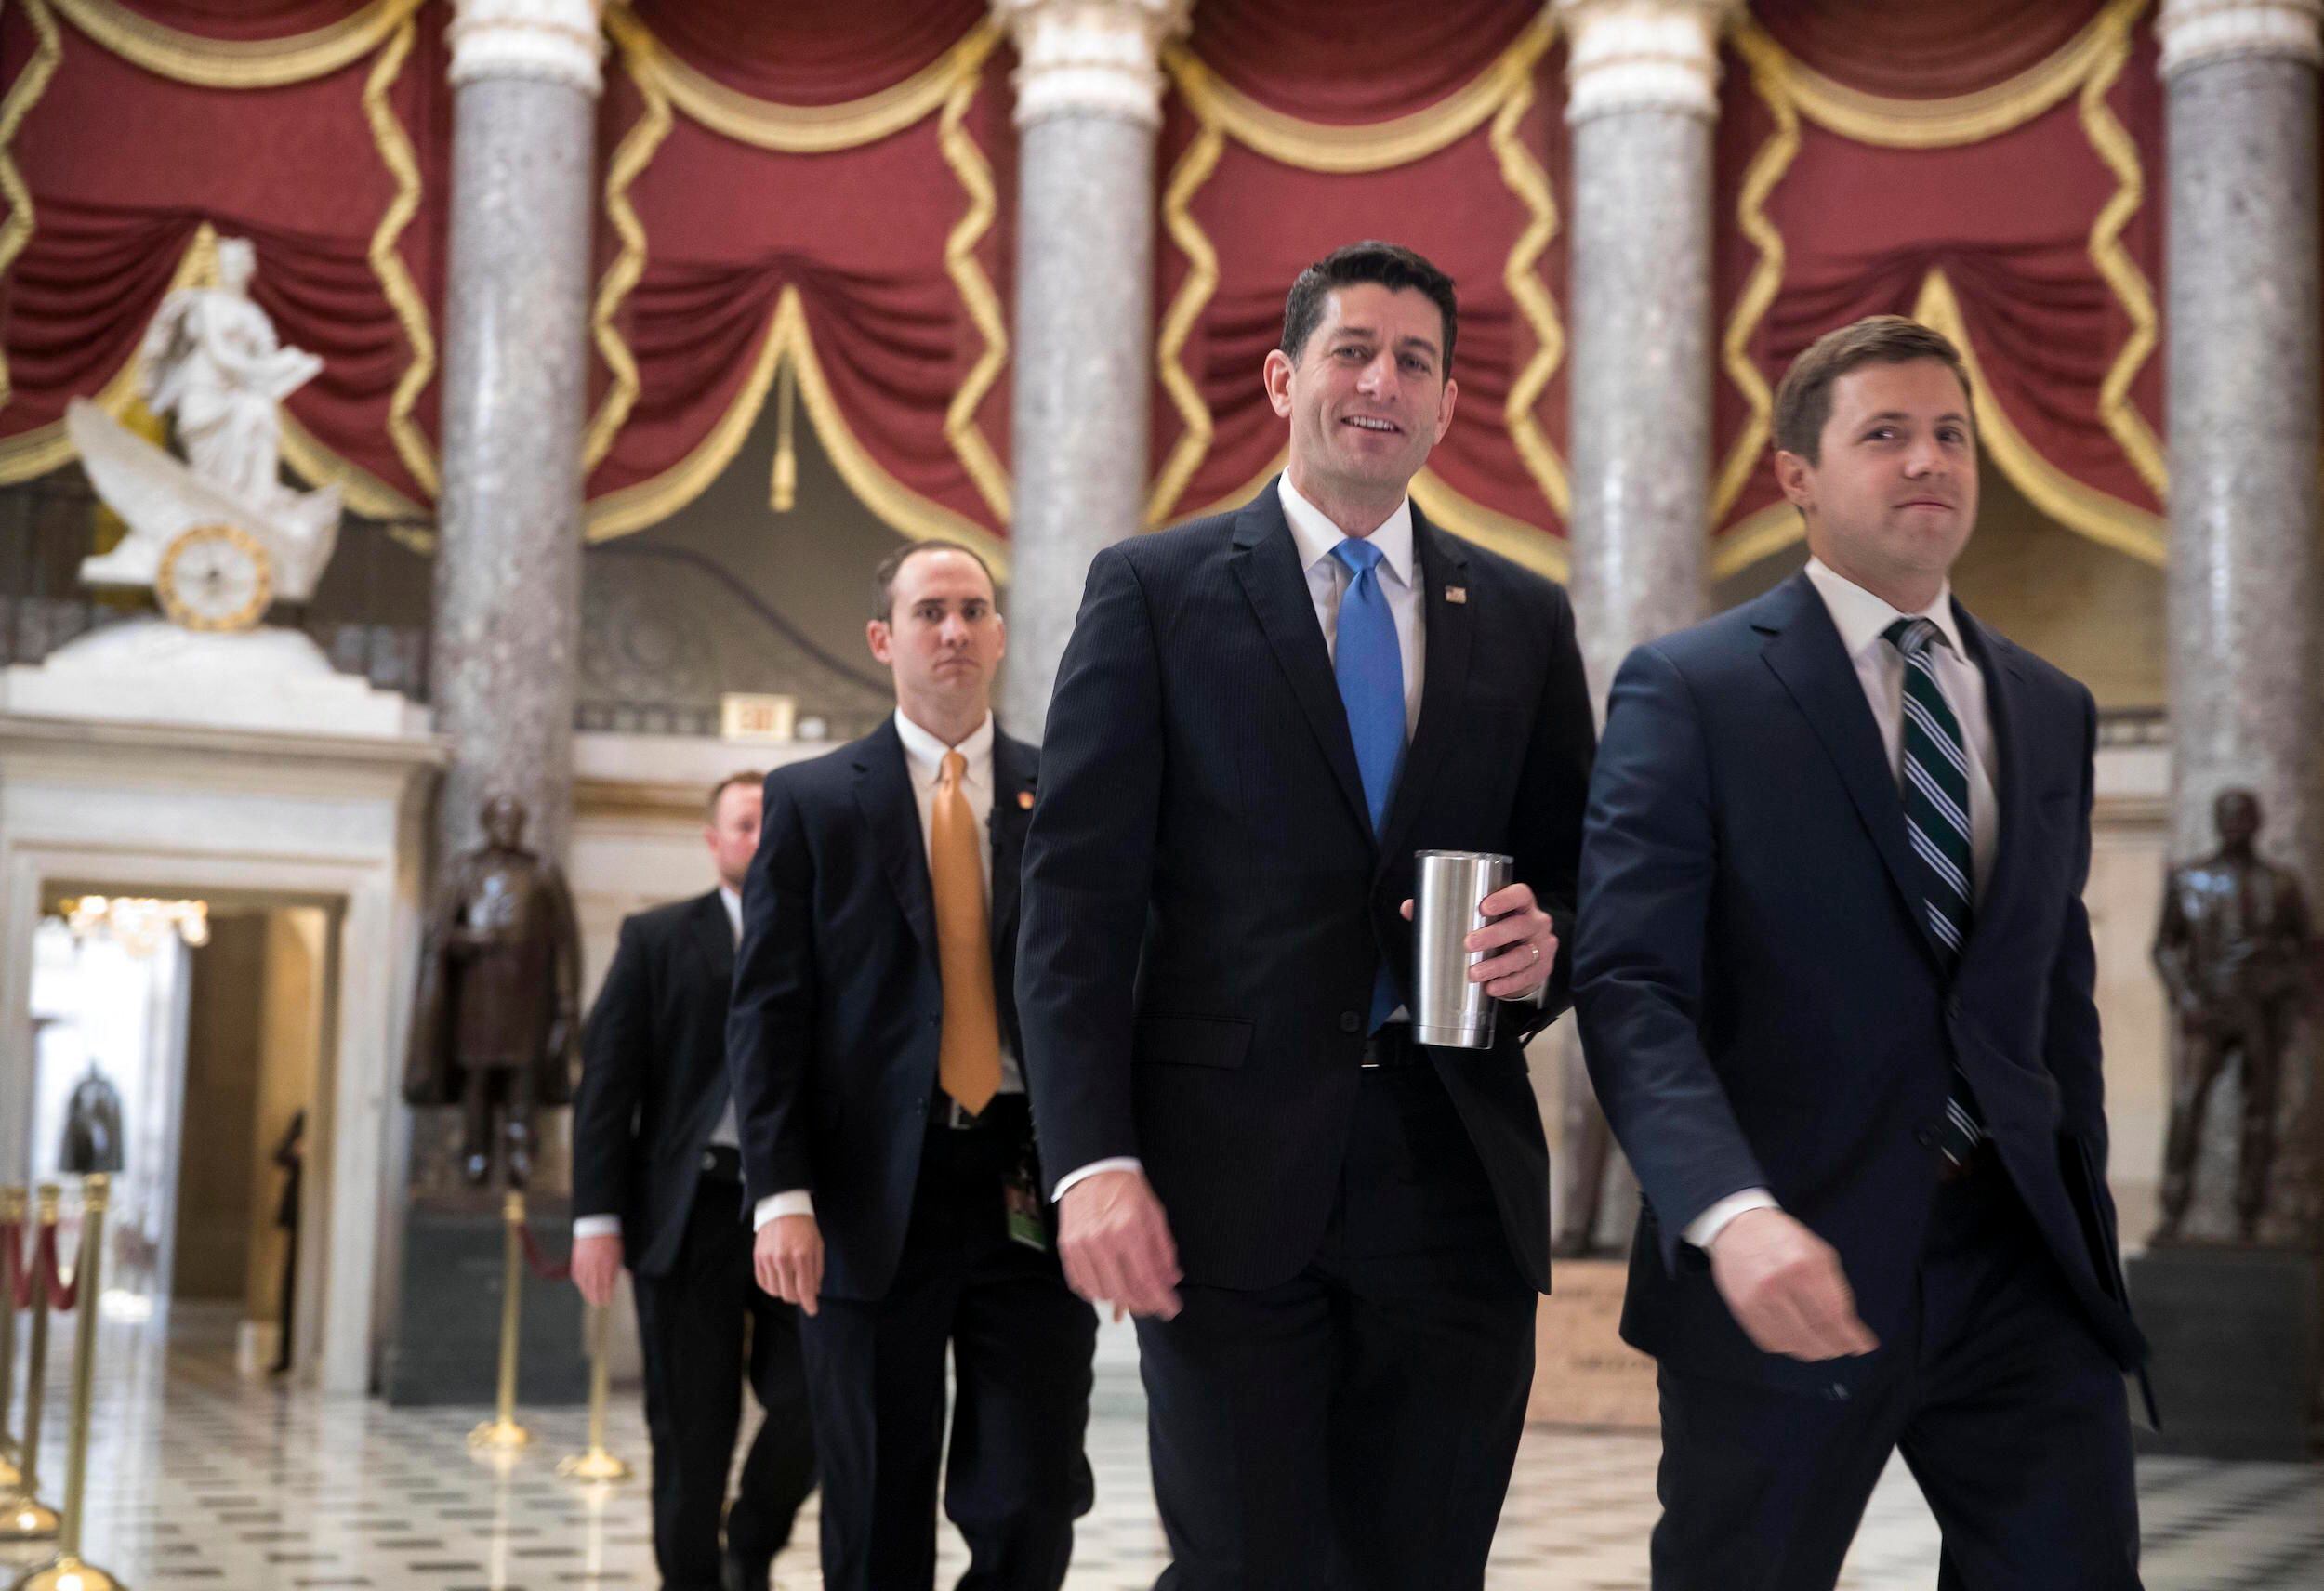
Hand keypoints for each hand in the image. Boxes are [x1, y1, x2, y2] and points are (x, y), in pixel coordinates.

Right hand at [570, 1233, 622, 1308]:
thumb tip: (630, 1276)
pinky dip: (580, 1283)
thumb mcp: (620, 1254)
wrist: (597, 1227)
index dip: (607, 1296)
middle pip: (595, 1288)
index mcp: (608, 1267)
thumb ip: (622, 1267)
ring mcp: (585, 1265)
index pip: (607, 1287)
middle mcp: (596, 1268)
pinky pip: (577, 1276)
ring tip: (591, 1300)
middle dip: (597, 1298)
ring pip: (585, 1284)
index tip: (608, 1302)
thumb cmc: (612, 1240)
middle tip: (599, 1304)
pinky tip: (583, 1287)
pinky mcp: (577, 1261)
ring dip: (588, 1294)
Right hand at [754, 1215, 823, 1316]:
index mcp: (801, 1255)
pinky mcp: (757, 1258)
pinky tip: (778, 1279)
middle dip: (798, 1298)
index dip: (809, 1304)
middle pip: (789, 1295)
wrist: (783, 1207)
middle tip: (802, 1292)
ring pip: (775, 1291)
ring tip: (790, 1282)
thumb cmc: (804, 1227)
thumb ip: (817, 1270)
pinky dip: (771, 1286)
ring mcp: (768, 1259)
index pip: (805, 1289)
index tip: (813, 1310)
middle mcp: (783, 1259)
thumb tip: (814, 1292)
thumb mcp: (818, 1245)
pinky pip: (763, 1283)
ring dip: (784, 1292)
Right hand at [1058, 1169, 1181, 1319]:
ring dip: (1120, 1301)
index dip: (1162, 1299)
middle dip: (1143, 1305)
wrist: (1093, 1170)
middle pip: (1124, 1291)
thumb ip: (1163, 1249)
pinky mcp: (1067, 1247)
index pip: (1147, 1278)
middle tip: (1153, 1306)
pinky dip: (1096, 1293)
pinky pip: (1080, 1283)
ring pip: (1102, 1292)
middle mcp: (1103, 1240)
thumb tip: (1170, 1279)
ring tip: (1133, 1298)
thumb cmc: (1127, 1190)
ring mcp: (1082, 1245)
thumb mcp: (1154, 1214)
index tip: (1171, 1309)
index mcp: (1129, 1230)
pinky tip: (1108, 1290)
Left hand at [1399, 881, 1557, 999]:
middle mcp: (1536, 921)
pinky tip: (1492, 988)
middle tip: (1469, 944)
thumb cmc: (1495, 930)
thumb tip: (1409, 908)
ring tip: (1475, 973)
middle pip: (1520, 925)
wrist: (1525, 956)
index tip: (1483, 907)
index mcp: (1521, 903)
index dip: (1505, 899)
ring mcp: (1542, 945)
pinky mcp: (1543, 968)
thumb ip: (1444, 910)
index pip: (1520, 894)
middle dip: (1494, 935)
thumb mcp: (1477, 918)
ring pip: (1524, 954)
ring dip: (1498, 965)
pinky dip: (1509, 983)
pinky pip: (1528, 976)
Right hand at [1707, 1208, 1877, 1360]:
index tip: (1863, 1346)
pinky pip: (1771, 1342)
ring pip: (1794, 1343)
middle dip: (1836, 1347)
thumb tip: (1851, 1329)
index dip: (1852, 1337)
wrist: (1738, 1227)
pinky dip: (1788, 1347)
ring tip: (1822, 1347)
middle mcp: (1780, 1283)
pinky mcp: (1743, 1308)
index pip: (1834, 1316)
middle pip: (1816, 1334)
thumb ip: (1836, 1290)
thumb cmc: (1784, 1240)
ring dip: (1813, 1350)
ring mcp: (1758, 1298)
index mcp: (1805, 1266)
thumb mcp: (1819, 1254)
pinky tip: (1797, 1340)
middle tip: (1844, 1348)